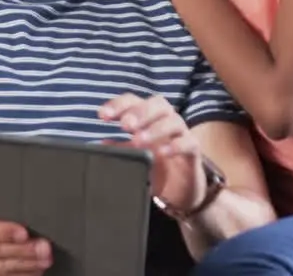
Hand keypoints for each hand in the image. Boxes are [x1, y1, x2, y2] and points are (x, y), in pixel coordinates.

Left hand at [99, 94, 206, 216]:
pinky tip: (162, 153)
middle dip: (140, 112)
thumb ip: (119, 149)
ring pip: (173, 120)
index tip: (102, 115)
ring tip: (138, 140)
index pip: (133, 101)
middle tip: (125, 125)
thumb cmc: (156, 166)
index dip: (118, 105)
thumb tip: (99, 145)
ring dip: (155, 128)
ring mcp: (181, 134)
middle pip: (157, 103)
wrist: (180, 191)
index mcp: (148, 117)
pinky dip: (176, 145)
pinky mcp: (193, 151)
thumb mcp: (134, 157)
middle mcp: (165, 120)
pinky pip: (189, 142)